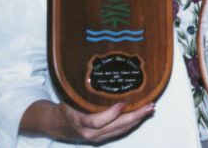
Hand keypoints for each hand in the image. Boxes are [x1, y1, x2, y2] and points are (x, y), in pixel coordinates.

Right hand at [21, 100, 154, 142]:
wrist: (57, 125)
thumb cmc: (66, 106)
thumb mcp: (69, 97)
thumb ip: (82, 90)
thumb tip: (97, 69)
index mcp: (79, 121)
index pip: (96, 121)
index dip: (110, 114)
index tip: (122, 103)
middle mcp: (89, 133)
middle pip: (114, 127)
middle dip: (134, 117)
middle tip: (148, 106)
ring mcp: (96, 138)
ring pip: (120, 130)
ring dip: (136, 120)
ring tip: (150, 108)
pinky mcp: (102, 138)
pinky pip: (119, 131)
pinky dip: (131, 123)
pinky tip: (141, 115)